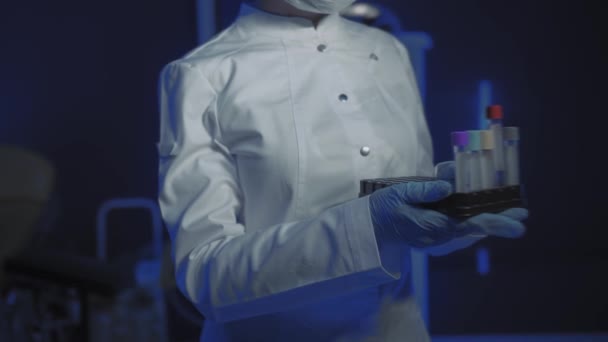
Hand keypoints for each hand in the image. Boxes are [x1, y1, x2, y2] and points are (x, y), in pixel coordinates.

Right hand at [369, 180, 527, 247]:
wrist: (372, 229)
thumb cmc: (383, 209)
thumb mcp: (398, 194)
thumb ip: (423, 190)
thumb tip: (448, 185)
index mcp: (431, 227)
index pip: (469, 226)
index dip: (495, 224)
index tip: (518, 225)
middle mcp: (439, 238)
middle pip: (476, 230)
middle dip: (499, 221)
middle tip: (522, 212)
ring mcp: (440, 240)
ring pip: (472, 230)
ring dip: (489, 220)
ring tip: (511, 210)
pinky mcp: (439, 237)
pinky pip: (463, 230)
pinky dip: (475, 220)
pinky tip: (486, 210)